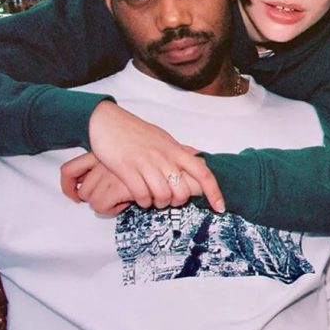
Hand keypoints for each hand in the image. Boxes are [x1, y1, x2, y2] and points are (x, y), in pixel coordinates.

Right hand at [84, 101, 223, 211]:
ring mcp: (146, 163)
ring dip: (158, 204)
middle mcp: (164, 157)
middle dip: (177, 202)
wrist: (108, 122)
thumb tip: (196, 161)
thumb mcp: (164, 140)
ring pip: (162, 196)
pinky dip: (143, 202)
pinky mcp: (127, 169)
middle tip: (169, 200)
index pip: (203, 172)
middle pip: (182, 191)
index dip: (214, 191)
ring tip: (152, 199)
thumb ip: (178, 153)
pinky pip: (142, 195)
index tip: (221, 207)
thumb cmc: (136, 132)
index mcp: (176, 150)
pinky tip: (140, 197)